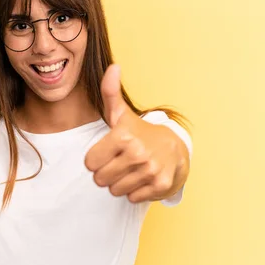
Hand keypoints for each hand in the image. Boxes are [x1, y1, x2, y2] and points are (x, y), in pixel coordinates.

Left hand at [84, 64, 183, 202]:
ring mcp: (150, 170)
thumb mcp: (121, 114)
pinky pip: (132, 197)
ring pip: (115, 190)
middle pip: (100, 179)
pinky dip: (134, 191)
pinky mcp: (159, 185)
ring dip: (120, 183)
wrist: (175, 149)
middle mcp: (137, 153)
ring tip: (130, 170)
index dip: (95, 159)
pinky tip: (141, 178)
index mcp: (123, 136)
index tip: (107, 152)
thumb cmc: (139, 132)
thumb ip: (110, 93)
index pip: (89, 163)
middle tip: (119, 162)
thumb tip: (113, 67)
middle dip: (106, 174)